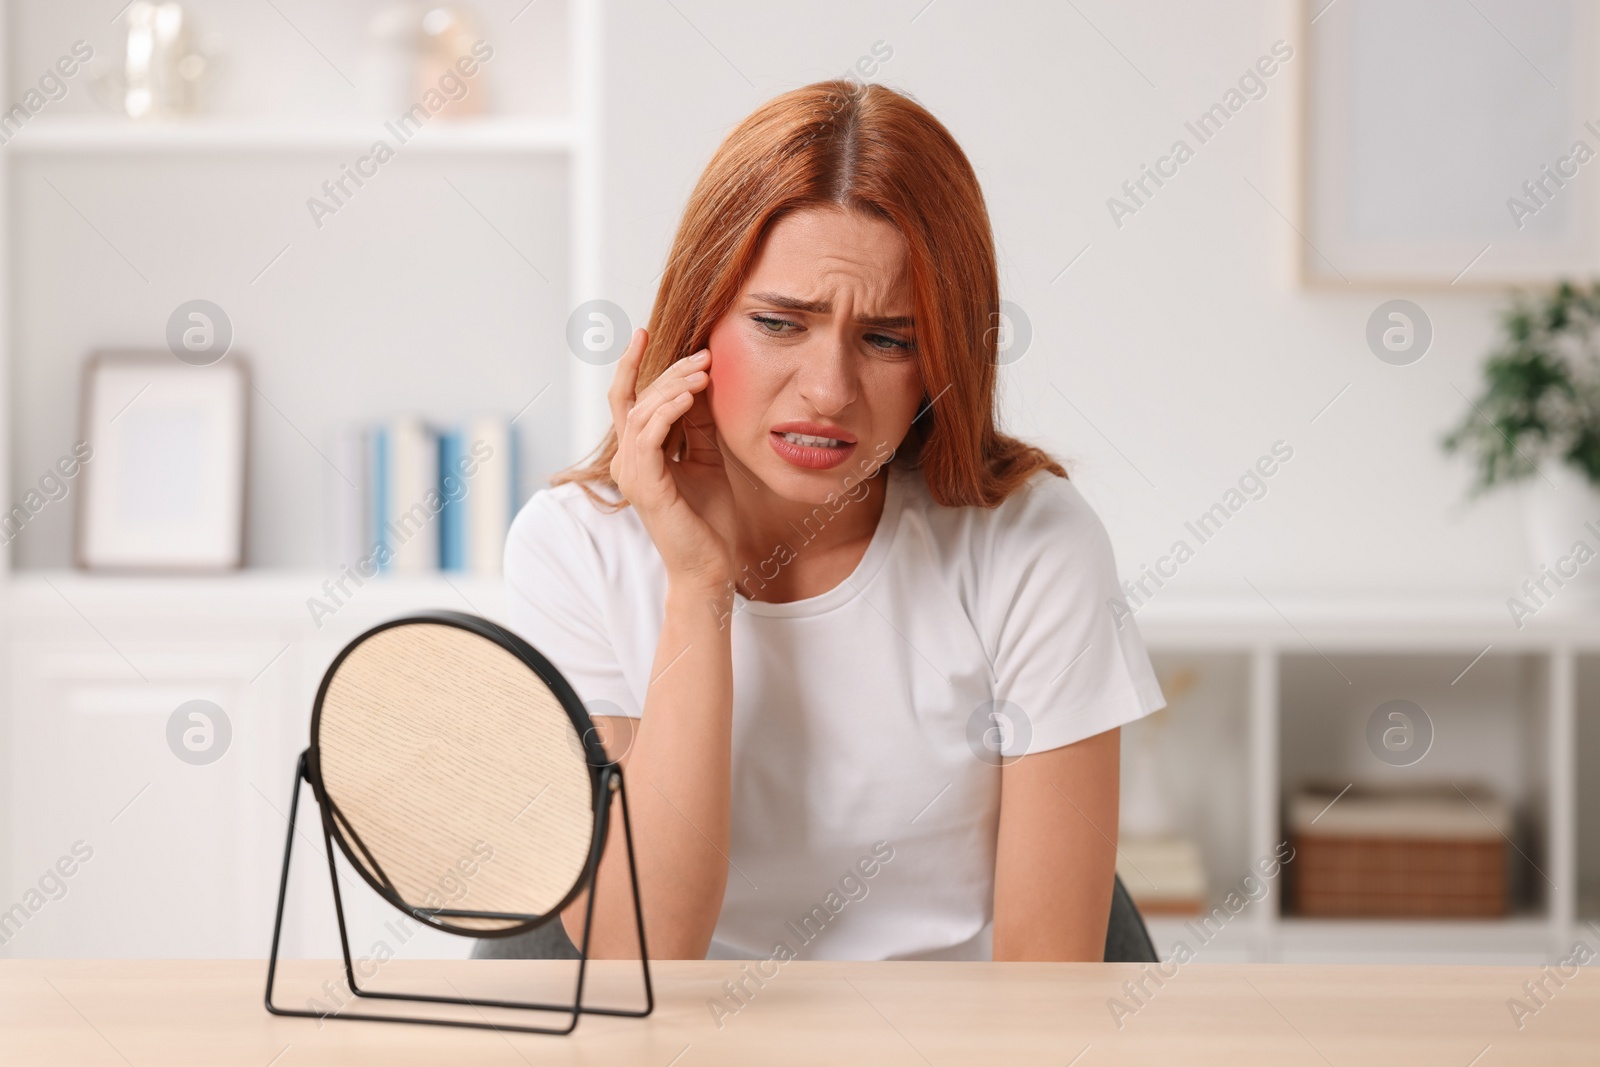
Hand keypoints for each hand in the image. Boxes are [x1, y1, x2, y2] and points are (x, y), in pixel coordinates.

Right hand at [608, 328, 737, 588]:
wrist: (712, 567)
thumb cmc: (709, 519)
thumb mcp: (707, 458)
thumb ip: (698, 424)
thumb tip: (700, 380)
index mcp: (637, 454)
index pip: (626, 399)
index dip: (631, 364)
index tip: (645, 331)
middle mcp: (626, 461)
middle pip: (636, 398)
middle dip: (669, 370)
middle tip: (703, 354)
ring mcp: (632, 474)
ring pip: (640, 412)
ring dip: (672, 386)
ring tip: (703, 370)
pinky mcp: (645, 486)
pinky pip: (648, 436)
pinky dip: (668, 411)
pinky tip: (692, 396)